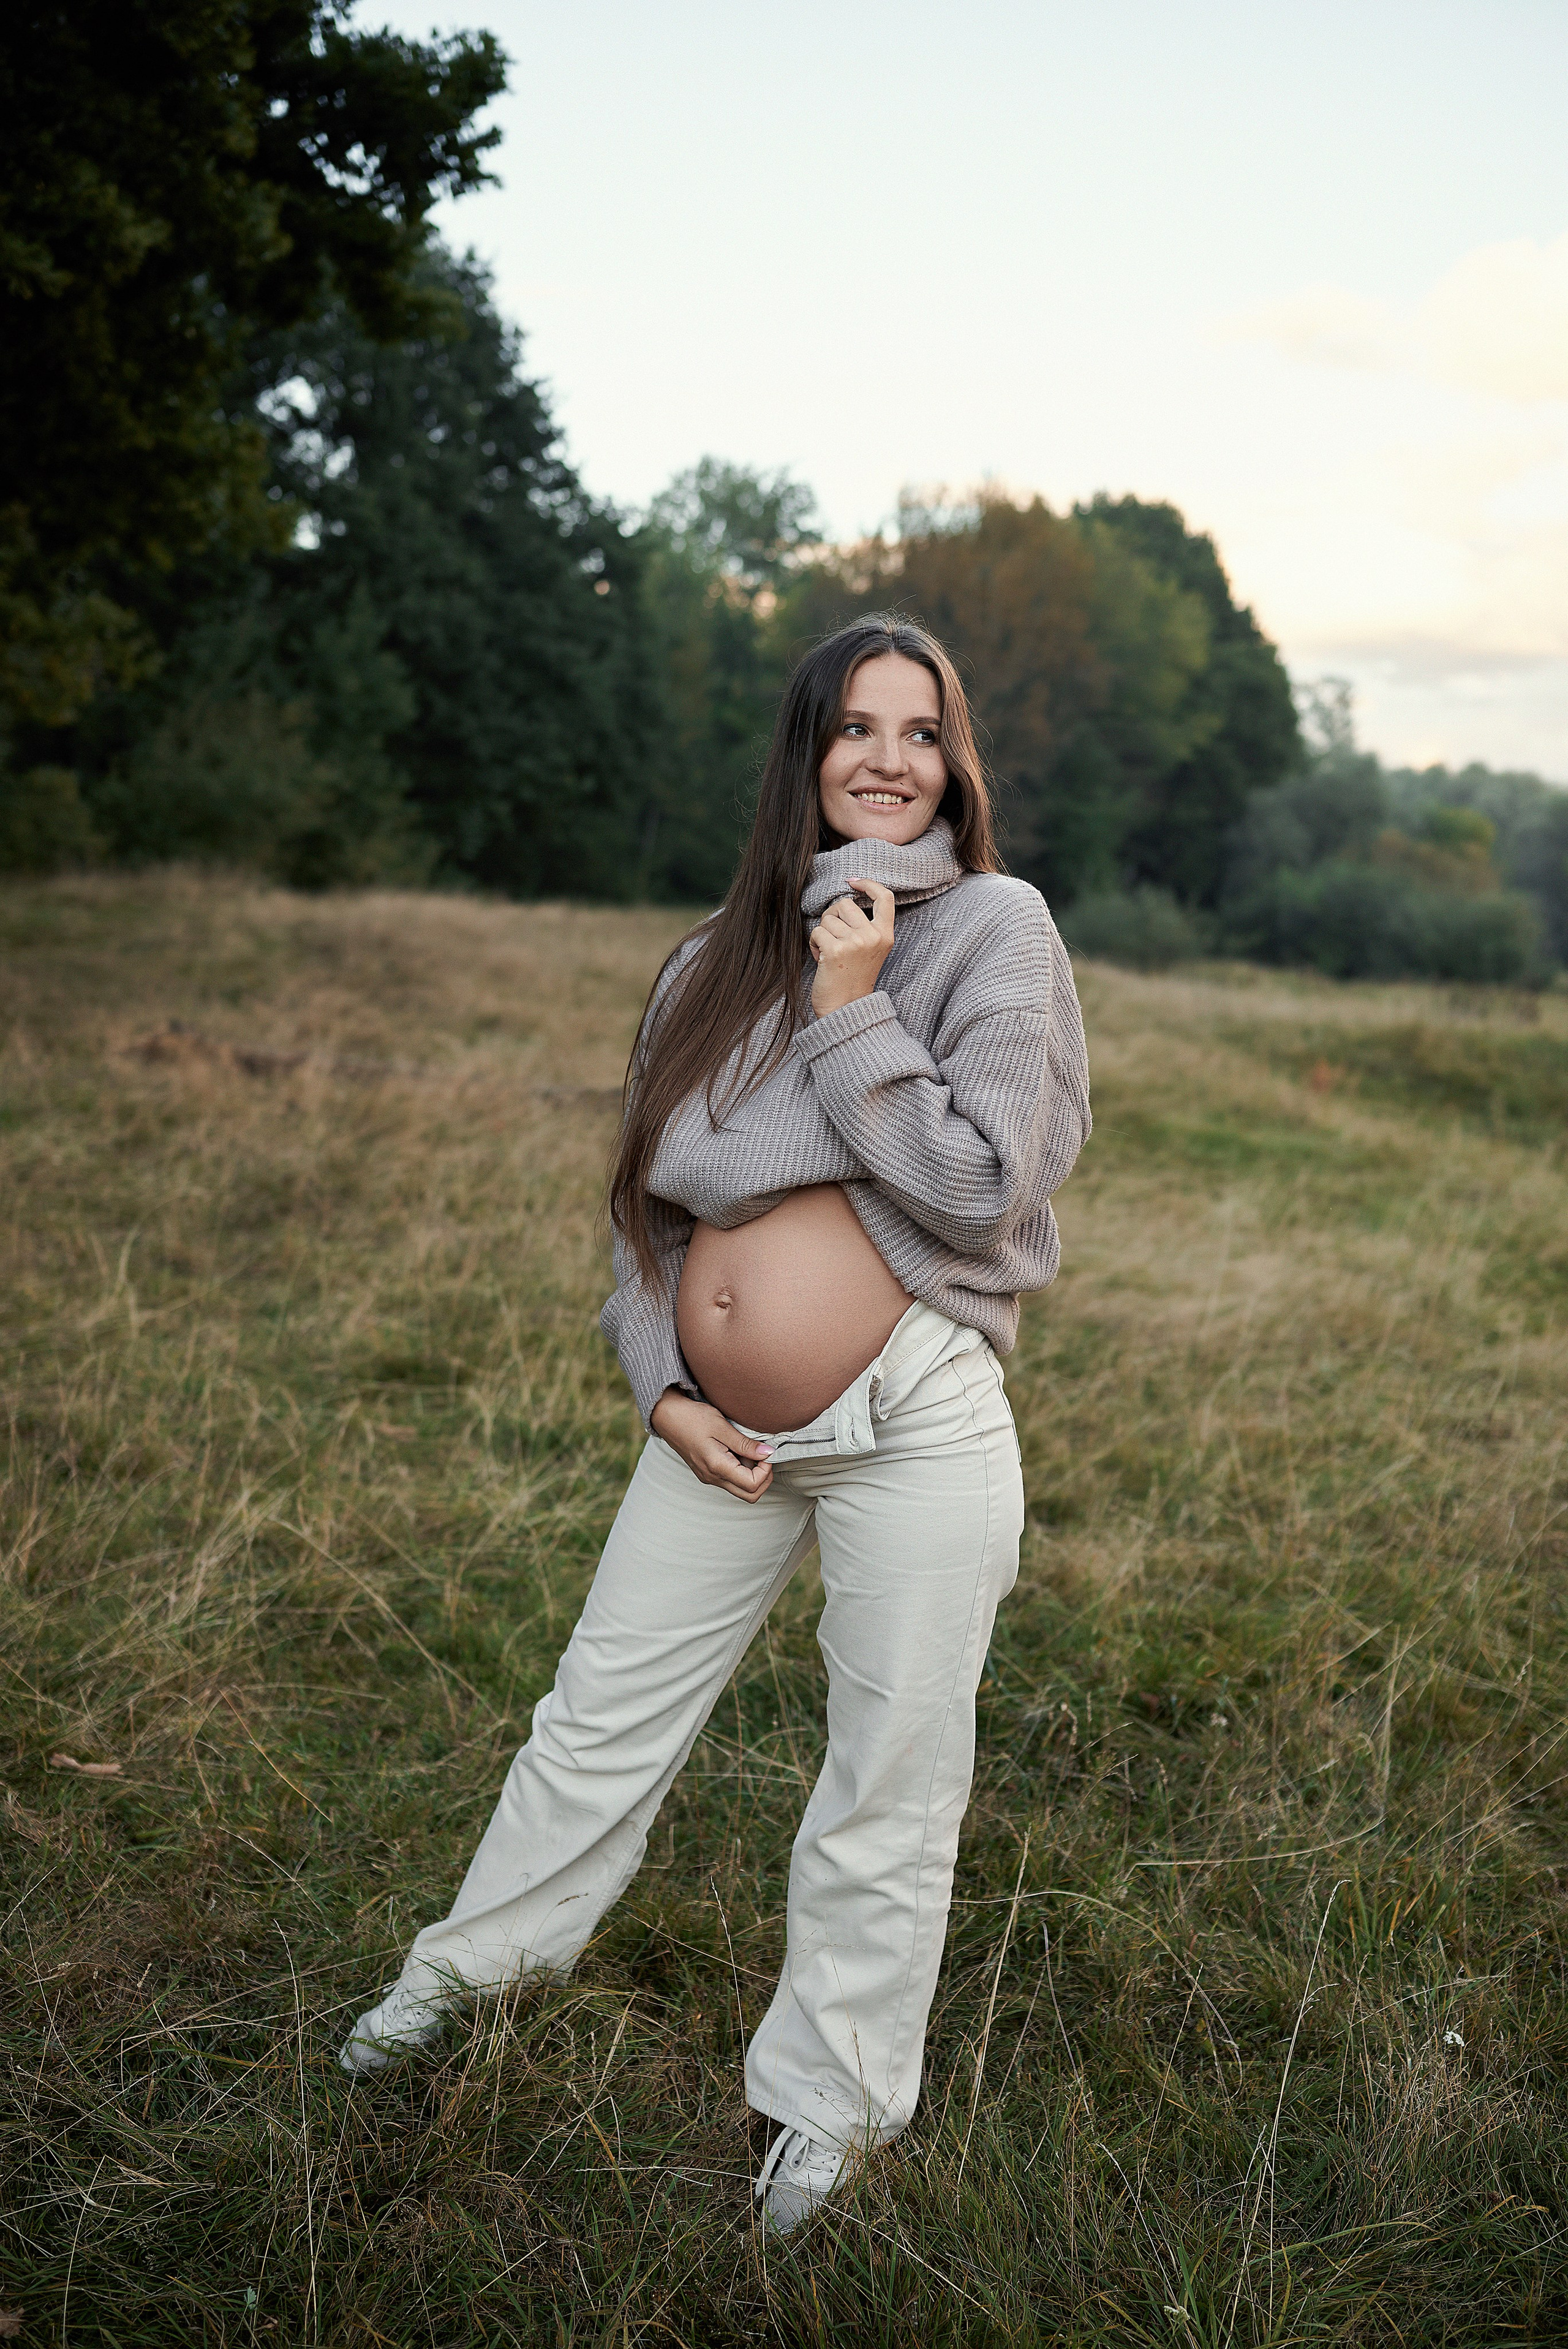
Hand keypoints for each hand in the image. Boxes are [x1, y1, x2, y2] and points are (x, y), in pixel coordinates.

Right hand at [650, 1390, 774, 1500]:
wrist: (667, 1416)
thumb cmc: (692, 1418)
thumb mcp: (722, 1427)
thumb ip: (745, 1444)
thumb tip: (768, 1453)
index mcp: (717, 1467)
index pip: (752, 1485)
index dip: (766, 1470)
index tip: (766, 1452)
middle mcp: (712, 1478)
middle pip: (749, 1495)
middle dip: (763, 1478)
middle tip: (764, 1456)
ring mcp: (709, 1477)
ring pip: (740, 1489)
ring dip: (752, 1473)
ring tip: (747, 1450)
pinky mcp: (708, 1473)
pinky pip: (730, 1480)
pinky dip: (740, 1469)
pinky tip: (738, 1451)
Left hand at [808, 879, 893, 1017]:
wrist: (846, 1009)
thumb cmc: (854, 978)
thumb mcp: (871, 950)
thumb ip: (865, 926)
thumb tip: (846, 899)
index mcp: (885, 936)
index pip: (885, 898)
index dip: (868, 884)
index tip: (853, 882)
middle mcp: (872, 937)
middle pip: (845, 904)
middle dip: (833, 917)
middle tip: (833, 938)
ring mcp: (855, 943)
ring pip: (827, 919)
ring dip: (822, 934)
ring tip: (830, 954)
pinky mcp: (835, 950)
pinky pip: (816, 932)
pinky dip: (814, 944)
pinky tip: (822, 959)